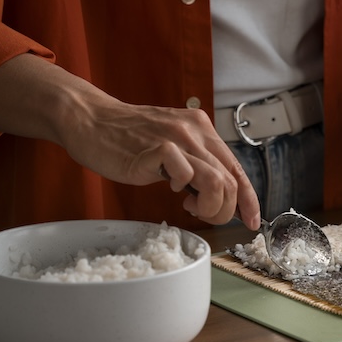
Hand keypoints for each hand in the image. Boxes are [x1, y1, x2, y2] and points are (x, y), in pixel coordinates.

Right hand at [0, 55, 261, 227]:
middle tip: (202, 215)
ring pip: (216, 180)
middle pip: (231, 179)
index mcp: (202, 129)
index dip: (248, 199)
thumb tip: (216, 195)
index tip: (251, 221)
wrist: (90, 120)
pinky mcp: (157, 148)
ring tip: (190, 208)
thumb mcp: (171, 146)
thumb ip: (194, 164)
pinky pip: (185, 175)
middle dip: (224, 209)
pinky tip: (169, 190)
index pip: (236, 169)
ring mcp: (177, 138)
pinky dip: (182, 189)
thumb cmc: (127, 139)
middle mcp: (195, 130)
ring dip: (209, 205)